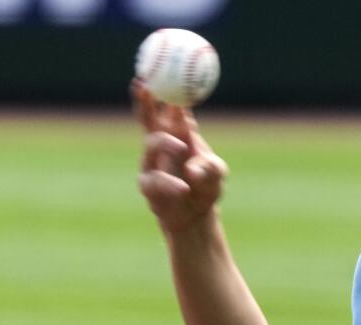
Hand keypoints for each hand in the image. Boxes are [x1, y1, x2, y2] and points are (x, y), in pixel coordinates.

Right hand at [132, 79, 228, 233]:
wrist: (196, 216)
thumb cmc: (206, 187)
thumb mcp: (216, 173)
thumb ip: (210, 167)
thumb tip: (193, 167)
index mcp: (180, 134)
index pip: (172, 107)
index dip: (169, 90)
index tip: (168, 72)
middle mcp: (162, 144)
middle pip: (149, 117)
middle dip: (145, 100)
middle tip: (145, 85)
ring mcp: (151, 163)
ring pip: (151, 143)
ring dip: (166, 141)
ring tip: (182, 147)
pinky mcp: (148, 185)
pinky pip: (156, 180)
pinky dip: (171, 182)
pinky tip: (184, 187)